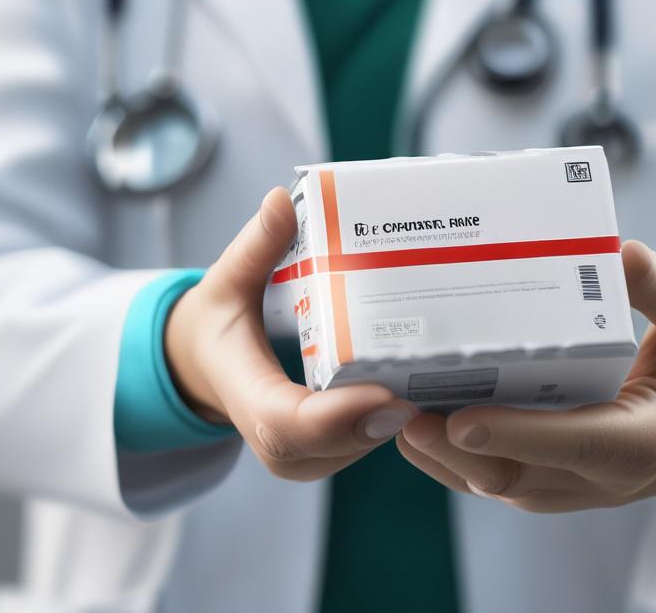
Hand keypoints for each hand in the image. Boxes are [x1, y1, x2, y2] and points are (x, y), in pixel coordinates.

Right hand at [166, 187, 417, 480]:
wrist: (208, 368)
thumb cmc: (220, 323)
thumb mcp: (229, 280)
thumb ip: (257, 245)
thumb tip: (281, 199)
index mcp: (247, 395)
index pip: (290, 422)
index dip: (339, 416)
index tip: (387, 394)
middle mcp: (275, 439)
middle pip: (336, 441)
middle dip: (388, 412)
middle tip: (441, 371)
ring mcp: (303, 455)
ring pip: (359, 445)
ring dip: (401, 414)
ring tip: (447, 370)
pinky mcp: (326, 453)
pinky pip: (365, 443)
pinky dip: (396, 417)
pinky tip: (430, 382)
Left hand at [396, 240, 655, 511]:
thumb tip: (623, 252)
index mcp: (640, 442)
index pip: (580, 444)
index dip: (521, 435)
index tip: (464, 418)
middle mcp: (594, 478)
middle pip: (513, 473)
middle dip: (452, 448)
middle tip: (400, 408)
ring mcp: (559, 487)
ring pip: (486, 480)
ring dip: (434, 451)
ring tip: (385, 404)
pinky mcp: (534, 482)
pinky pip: (480, 474)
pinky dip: (441, 451)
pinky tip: (404, 410)